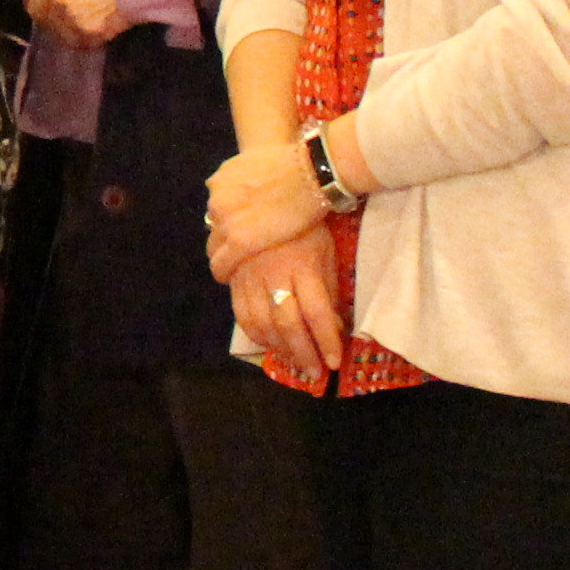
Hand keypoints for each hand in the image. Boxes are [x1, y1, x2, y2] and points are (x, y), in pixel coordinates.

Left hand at [28, 0, 129, 48]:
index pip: (32, 3)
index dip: (40, 7)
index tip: (46, 9)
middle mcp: (56, 0)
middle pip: (46, 21)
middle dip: (56, 20)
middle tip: (75, 16)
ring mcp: (70, 19)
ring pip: (62, 34)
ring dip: (72, 31)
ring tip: (90, 20)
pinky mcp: (87, 35)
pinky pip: (81, 43)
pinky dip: (88, 38)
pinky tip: (99, 27)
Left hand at [205, 134, 329, 272]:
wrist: (309, 173)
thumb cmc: (293, 166)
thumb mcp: (256, 160)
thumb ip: (242, 173)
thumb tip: (239, 181)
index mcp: (220, 181)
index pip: (216, 209)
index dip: (228, 221)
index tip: (238, 230)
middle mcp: (217, 199)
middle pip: (213, 227)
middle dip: (224, 237)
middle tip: (239, 249)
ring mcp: (226, 220)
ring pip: (214, 246)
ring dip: (223, 254)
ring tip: (234, 266)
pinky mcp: (238, 241)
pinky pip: (221, 264)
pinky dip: (224, 271)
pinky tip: (230, 277)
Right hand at [226, 226, 346, 386]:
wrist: (266, 197)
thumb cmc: (305, 227)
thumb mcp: (326, 252)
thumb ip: (328, 289)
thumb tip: (334, 326)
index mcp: (304, 266)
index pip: (317, 313)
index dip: (326, 341)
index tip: (333, 362)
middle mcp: (276, 274)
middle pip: (289, 323)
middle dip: (303, 353)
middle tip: (314, 372)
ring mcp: (251, 276)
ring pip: (262, 323)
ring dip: (280, 348)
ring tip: (294, 361)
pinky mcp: (234, 277)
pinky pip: (241, 313)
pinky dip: (256, 334)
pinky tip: (268, 343)